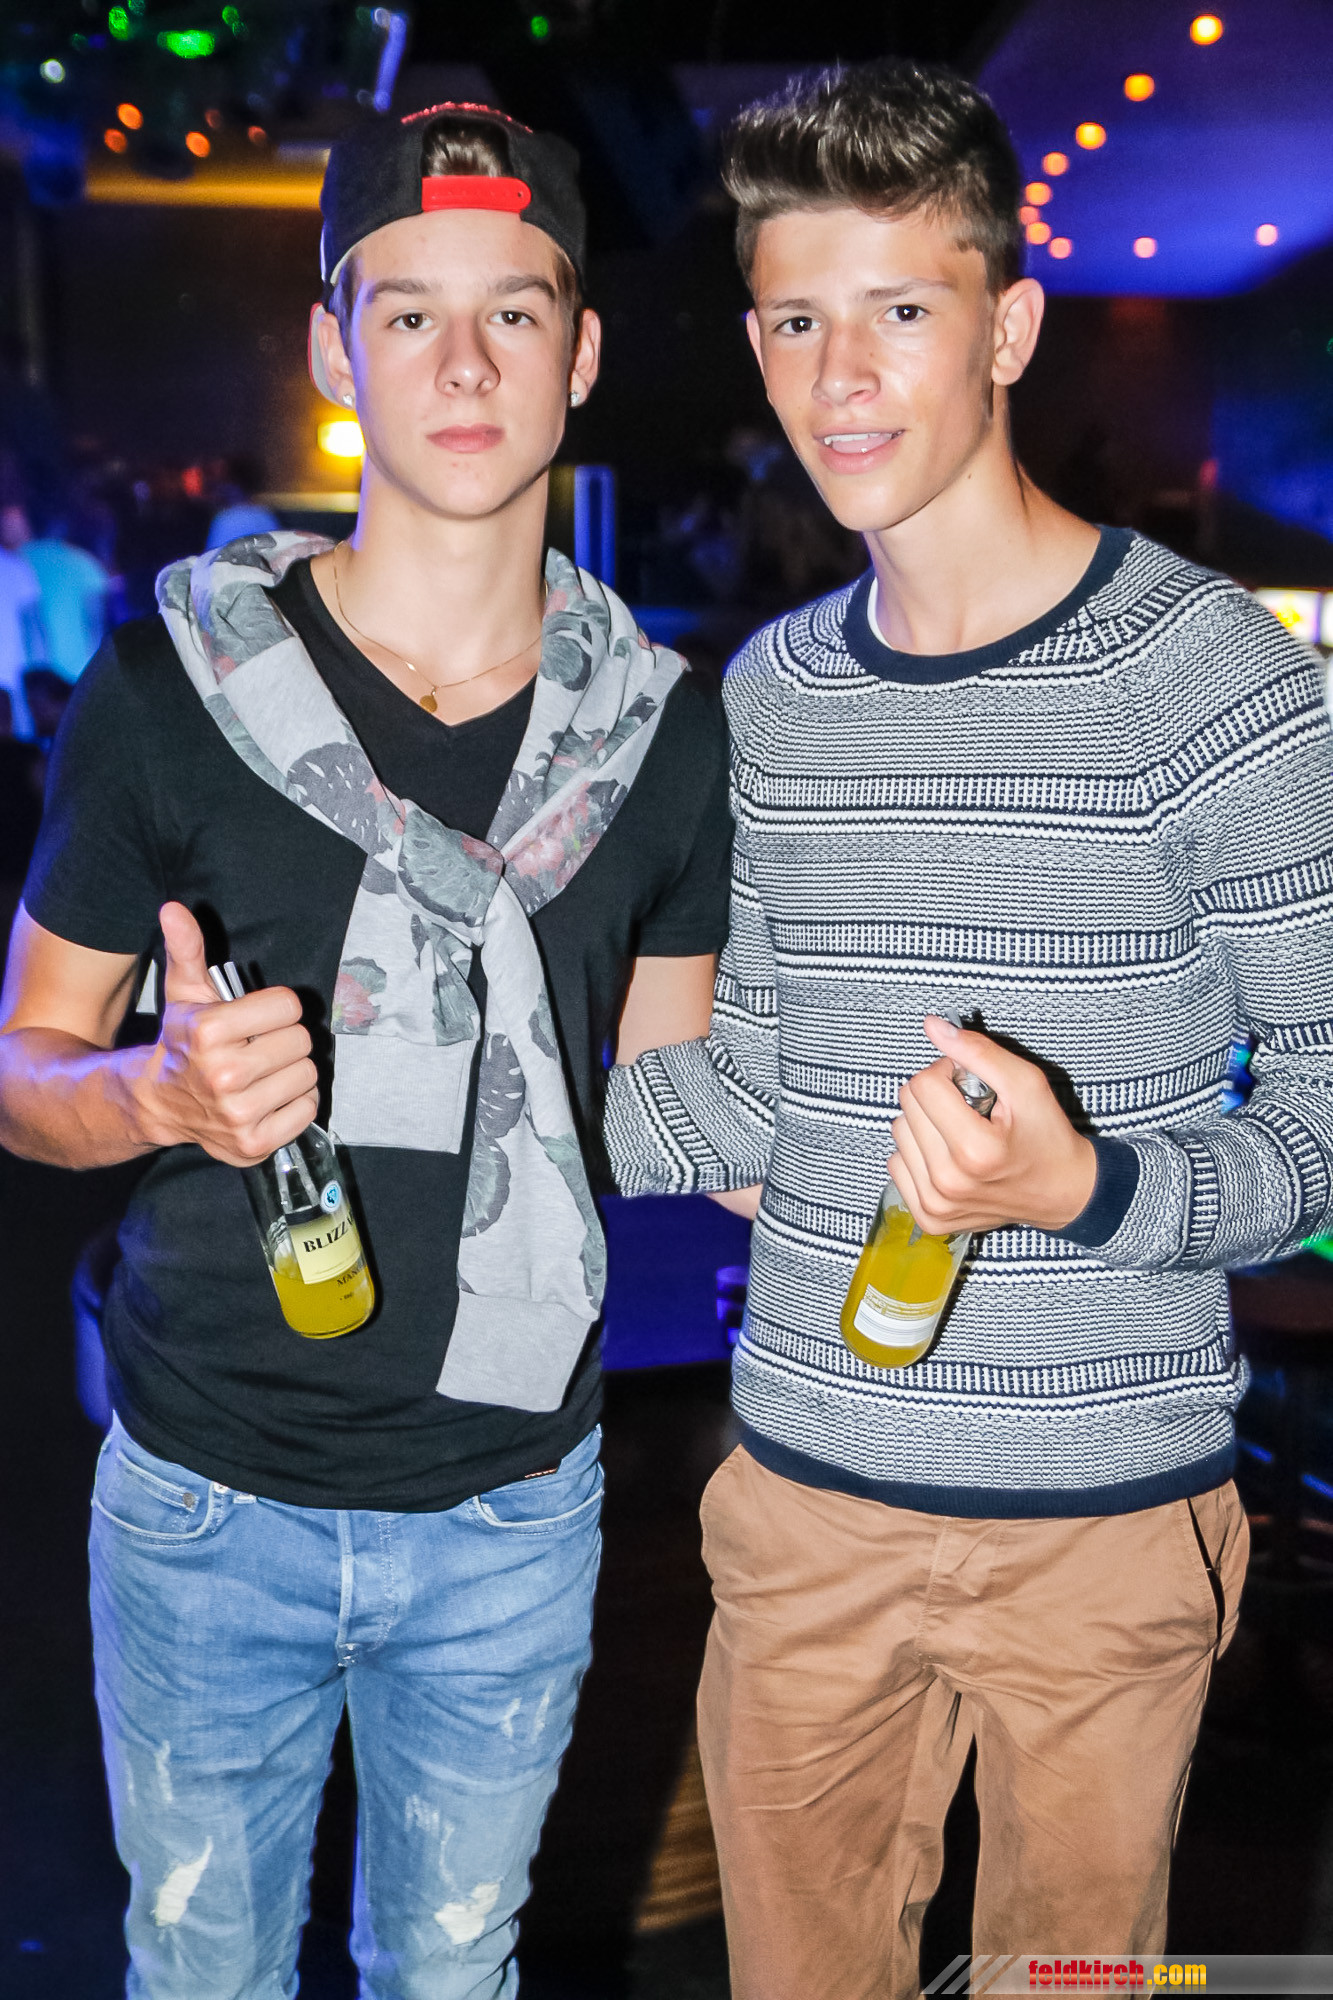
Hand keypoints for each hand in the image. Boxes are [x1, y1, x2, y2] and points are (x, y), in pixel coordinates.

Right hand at [131, 902, 318, 1166]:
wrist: (160, 1102)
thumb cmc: (183, 1042)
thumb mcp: (185, 993)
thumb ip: (188, 949)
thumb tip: (174, 908)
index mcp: (209, 1032)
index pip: (289, 1005)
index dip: (276, 1009)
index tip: (256, 1019)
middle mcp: (224, 1076)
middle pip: (301, 1041)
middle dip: (284, 1040)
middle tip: (259, 1048)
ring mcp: (239, 1114)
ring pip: (308, 1074)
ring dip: (292, 1071)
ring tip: (264, 1073)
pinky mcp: (254, 1143)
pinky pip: (308, 1110)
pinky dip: (296, 1103)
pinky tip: (269, 1097)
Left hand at [887, 1016, 1096, 1235]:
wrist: (1063, 1193)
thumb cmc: (1047, 1136)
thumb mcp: (1026, 1083)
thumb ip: (977, 1051)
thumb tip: (932, 1026)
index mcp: (975, 1149)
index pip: (922, 1085)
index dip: (945, 1072)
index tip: (969, 1083)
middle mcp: (949, 1182)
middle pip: (907, 1108)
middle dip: (935, 1097)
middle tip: (970, 1110)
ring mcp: (936, 1204)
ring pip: (899, 1134)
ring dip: (925, 1124)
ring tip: (961, 1133)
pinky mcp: (929, 1217)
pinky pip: (896, 1165)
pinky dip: (918, 1153)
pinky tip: (949, 1157)